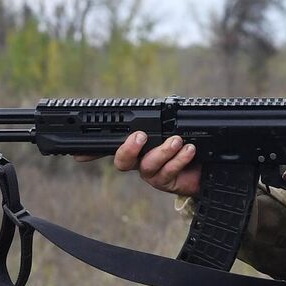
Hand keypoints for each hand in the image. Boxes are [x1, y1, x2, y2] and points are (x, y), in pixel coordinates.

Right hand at [78, 131, 199, 197]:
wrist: (206, 166)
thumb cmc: (186, 143)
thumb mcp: (173, 128)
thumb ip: (160, 120)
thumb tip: (161, 104)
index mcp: (135, 146)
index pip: (110, 146)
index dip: (91, 151)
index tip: (79, 154)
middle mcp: (139, 160)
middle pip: (122, 160)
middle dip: (128, 149)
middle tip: (140, 137)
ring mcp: (151, 172)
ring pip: (147, 165)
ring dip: (162, 151)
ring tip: (177, 141)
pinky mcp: (166, 181)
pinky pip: (167, 172)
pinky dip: (179, 159)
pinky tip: (188, 150)